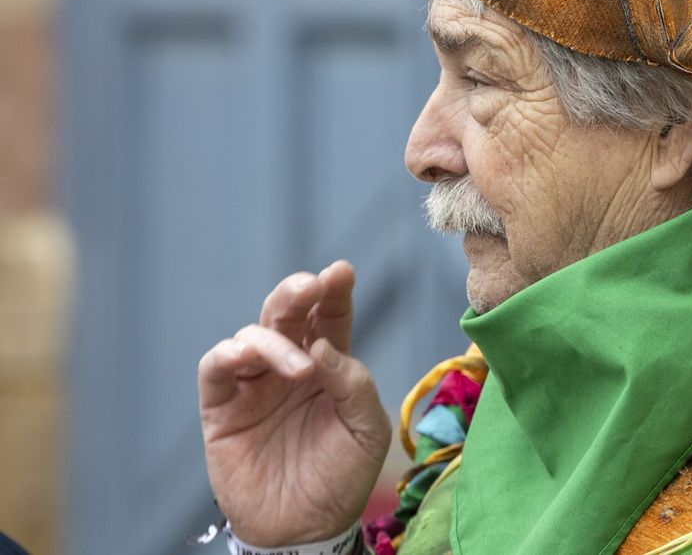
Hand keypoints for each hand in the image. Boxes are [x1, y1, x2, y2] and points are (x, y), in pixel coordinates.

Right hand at [198, 260, 391, 546]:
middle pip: (287, 314)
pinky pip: (214, 369)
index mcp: (328, 365)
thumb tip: (323, 346)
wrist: (306, 529)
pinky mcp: (221, 410)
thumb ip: (352, 384)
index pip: (330, 317)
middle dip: (298, 292)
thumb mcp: (366, 429)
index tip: (341, 271)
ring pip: (251, 335)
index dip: (334, 292)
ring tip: (301, 368)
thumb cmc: (342, 477)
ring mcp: (253, 386)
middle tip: (312, 286)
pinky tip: (247, 357)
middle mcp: (289, 367)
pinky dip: (227, 354)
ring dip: (273, 338)